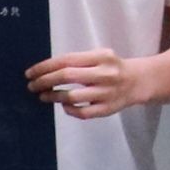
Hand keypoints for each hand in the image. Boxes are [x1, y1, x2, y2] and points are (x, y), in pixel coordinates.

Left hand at [28, 48, 143, 119]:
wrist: (138, 81)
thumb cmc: (111, 67)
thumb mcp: (99, 56)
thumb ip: (77, 61)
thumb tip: (45, 71)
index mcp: (101, 57)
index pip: (66, 60)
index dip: (44, 67)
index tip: (30, 73)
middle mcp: (105, 74)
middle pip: (66, 76)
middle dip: (44, 81)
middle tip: (32, 86)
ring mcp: (107, 93)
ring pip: (72, 96)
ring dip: (53, 96)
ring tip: (44, 96)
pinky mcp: (108, 108)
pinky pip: (83, 112)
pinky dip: (69, 109)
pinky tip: (64, 105)